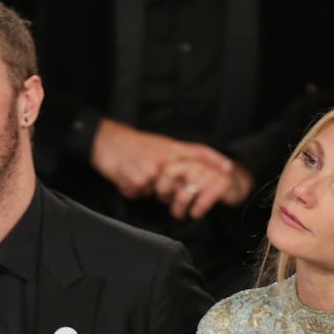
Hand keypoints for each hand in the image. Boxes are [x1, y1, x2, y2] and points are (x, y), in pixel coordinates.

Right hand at [91, 118, 231, 198]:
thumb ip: (169, 158)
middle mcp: (165, 157)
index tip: (229, 167)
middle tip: (152, 181)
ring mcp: (153, 169)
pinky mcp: (140, 179)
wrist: (104, 140)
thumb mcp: (154, 145)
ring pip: (157, 191)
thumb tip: (178, 180)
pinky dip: (130, 189)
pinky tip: (124, 176)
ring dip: (145, 189)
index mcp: (169, 147)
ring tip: (133, 174)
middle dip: (172, 190)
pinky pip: (140, 194)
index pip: (198, 151)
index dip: (214, 159)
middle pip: (180, 182)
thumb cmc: (129, 144)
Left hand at [154, 158, 251, 219]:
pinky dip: (198, 208)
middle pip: (172, 176)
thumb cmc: (205, 184)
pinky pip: (205, 197)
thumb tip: (146, 190)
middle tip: (170, 207)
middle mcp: (196, 163)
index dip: (161, 186)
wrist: (237, 183)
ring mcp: (210, 172)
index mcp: (186, 160)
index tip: (163, 198)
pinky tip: (195, 214)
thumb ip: (167, 182)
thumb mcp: (184, 180)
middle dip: (166, 194)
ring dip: (180, 207)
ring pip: (186, 190)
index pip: (165, 170)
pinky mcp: (223, 183)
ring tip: (181, 215)